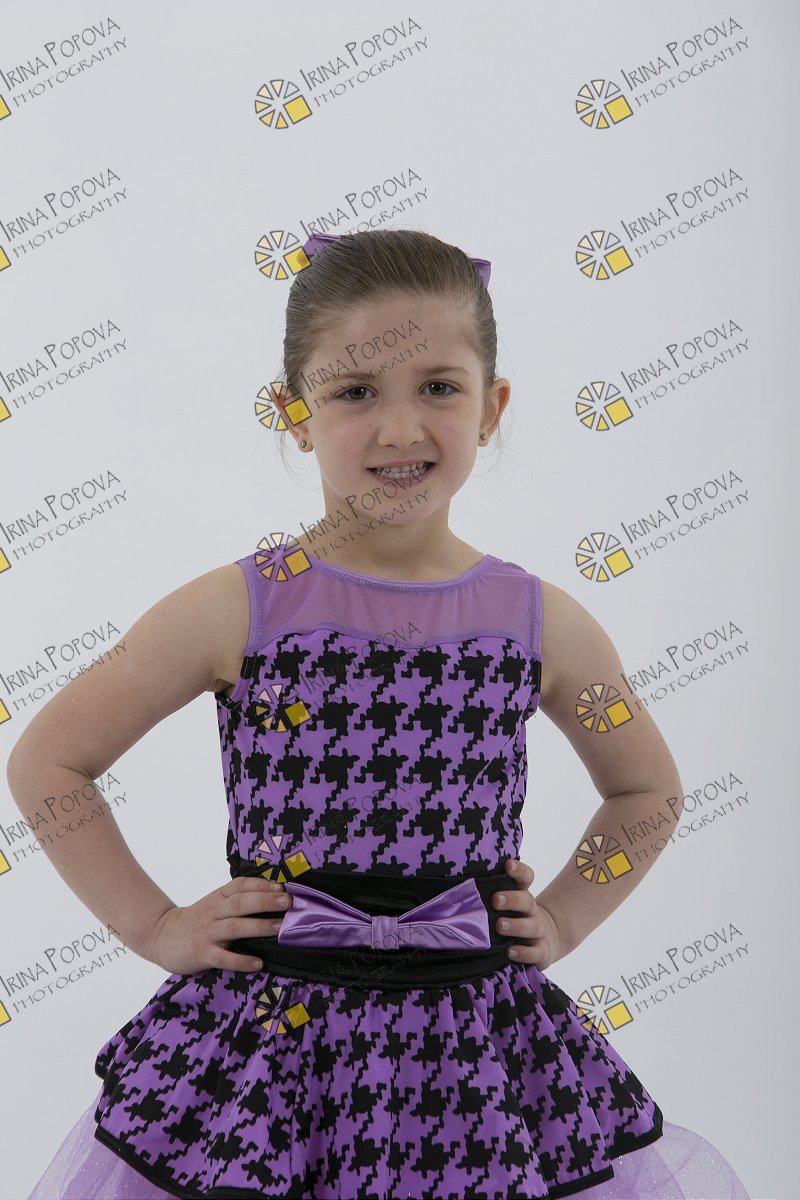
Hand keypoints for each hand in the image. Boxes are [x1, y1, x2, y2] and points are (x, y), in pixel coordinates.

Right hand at [145, 877, 292, 973]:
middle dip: (265, 901)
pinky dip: (240, 960)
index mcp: (219, 897)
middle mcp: (214, 912)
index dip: (261, 885)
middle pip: (240, 903)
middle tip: (288, 902)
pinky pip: (222, 957)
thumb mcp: (215, 904)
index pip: (240, 885)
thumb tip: (275, 897)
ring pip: (234, 927)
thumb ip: (238, 899)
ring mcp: (208, 932)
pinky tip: (257, 963)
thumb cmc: (197, 920)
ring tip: (280, 928)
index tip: (282, 887)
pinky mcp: (202, 953)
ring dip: (258, 926)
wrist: (161, 935)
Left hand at [492, 857, 561, 970]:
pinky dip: (524, 953)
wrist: (544, 942)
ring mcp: (539, 931)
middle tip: (495, 900)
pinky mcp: (542, 951)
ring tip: (500, 926)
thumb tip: (457, 891)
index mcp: (522, 895)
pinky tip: (510, 952)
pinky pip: (536, 952)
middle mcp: (531, 911)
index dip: (519, 870)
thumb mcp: (505, 906)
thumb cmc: (514, 919)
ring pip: (531, 926)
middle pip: (527, 900)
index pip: (525, 878)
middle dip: (512, 899)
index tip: (507, 865)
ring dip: (516, 925)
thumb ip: (488, 897)